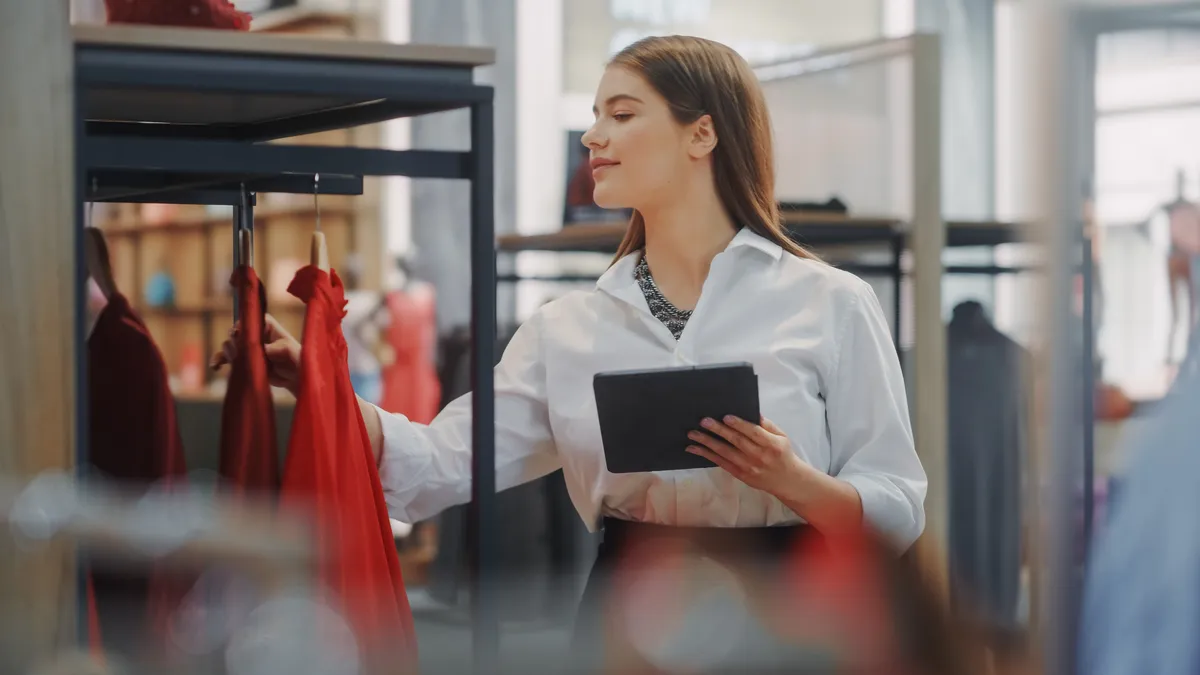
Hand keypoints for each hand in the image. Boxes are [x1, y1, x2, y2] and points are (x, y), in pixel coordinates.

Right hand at [209, 314, 300, 394]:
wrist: (294, 376)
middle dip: (233, 342)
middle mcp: (254, 334)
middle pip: (235, 333)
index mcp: (266, 325)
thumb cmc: (296, 358)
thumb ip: (276, 348)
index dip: (241, 327)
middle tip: (238, 353)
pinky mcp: (243, 360)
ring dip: (227, 353)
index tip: (237, 335)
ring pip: (229, 345)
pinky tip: (215, 367)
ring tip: (233, 361)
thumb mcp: (289, 351)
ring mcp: (247, 348)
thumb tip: (262, 350)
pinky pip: (226, 358)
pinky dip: (218, 361)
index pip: (248, 320)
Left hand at [686, 416, 809, 496]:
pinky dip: (706, 455)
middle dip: (718, 430)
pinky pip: (720, 463)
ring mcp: (748, 467)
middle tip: (704, 421)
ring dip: (707, 442)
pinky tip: (694, 448)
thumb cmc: (782, 453)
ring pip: (725, 453)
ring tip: (693, 434)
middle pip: (736, 441)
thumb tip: (751, 412)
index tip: (725, 417)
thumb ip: (766, 425)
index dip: (739, 424)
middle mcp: (759, 456)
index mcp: (771, 444)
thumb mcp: (781, 436)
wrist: (786, 480)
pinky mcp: (740, 475)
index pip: (753, 432)